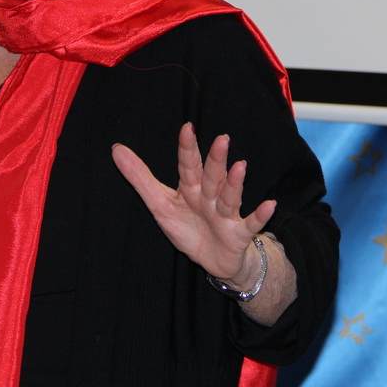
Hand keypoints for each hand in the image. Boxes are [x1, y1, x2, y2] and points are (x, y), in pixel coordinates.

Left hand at [112, 122, 274, 285]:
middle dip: (216, 159)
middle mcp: (210, 197)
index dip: (187, 149)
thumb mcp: (159, 203)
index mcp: (191, 188)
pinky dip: (260, 215)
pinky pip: (251, 224)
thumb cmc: (188, 226)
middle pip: (212, 176)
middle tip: (221, 139)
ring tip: (240, 166)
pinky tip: (270, 205)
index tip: (187, 128)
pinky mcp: (238, 233)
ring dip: (235, 183)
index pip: (188, 165)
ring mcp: (225, 214)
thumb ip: (139, 177)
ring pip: (230, 196)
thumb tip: (116, 149)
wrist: (214, 259)